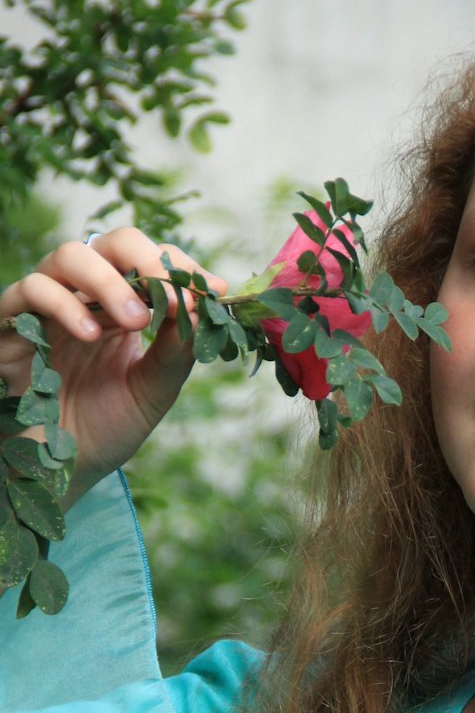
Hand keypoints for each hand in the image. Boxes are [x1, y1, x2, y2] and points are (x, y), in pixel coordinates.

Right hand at [0, 229, 227, 493]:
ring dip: (108, 280)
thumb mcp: (152, 391)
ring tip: (136, 321)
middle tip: (176, 294)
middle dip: (148, 260)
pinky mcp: (10, 324)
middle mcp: (85, 297)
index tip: (216, 291)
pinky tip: (91, 335)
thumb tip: (204, 307)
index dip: (182, 268)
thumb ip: (176, 350)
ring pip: (69, 255)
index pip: (151, 262)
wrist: (60, 470)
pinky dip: (63, 305)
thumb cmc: (105, 429)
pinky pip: (30, 290)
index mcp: (122, 307)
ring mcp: (46, 306)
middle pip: (112, 243)